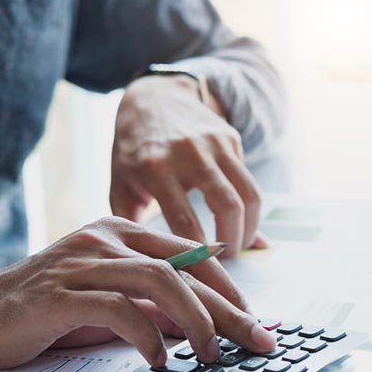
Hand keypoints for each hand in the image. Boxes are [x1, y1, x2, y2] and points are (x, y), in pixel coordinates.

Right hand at [0, 217, 274, 371]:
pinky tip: (160, 358)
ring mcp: (81, 262)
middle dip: (227, 308)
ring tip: (211, 353)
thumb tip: (204, 323)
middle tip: (255, 338)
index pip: (191, 255)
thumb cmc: (48, 308)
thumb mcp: (111, 299)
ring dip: (195, 320)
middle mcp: (105, 238)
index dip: (229, 287)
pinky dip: (147, 335)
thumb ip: (152, 303)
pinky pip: (117, 309)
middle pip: (184, 269)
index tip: (254, 317)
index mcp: (122, 232)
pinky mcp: (58, 293)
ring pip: (158, 280)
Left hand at [110, 74, 262, 257]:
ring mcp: (214, 143)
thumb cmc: (134, 151)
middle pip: (227, 207)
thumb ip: (134, 227)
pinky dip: (251, 209)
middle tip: (226, 260)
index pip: (184, 222)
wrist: (154, 98)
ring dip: (250, 228)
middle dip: (232, 243)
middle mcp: (188, 152)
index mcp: (154, 167)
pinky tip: (242, 224)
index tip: (200, 273)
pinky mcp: (231, 139)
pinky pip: (249, 182)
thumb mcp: (120, 185)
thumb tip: (158, 264)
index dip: (198, 254)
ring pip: (248, 195)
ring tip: (239, 245)